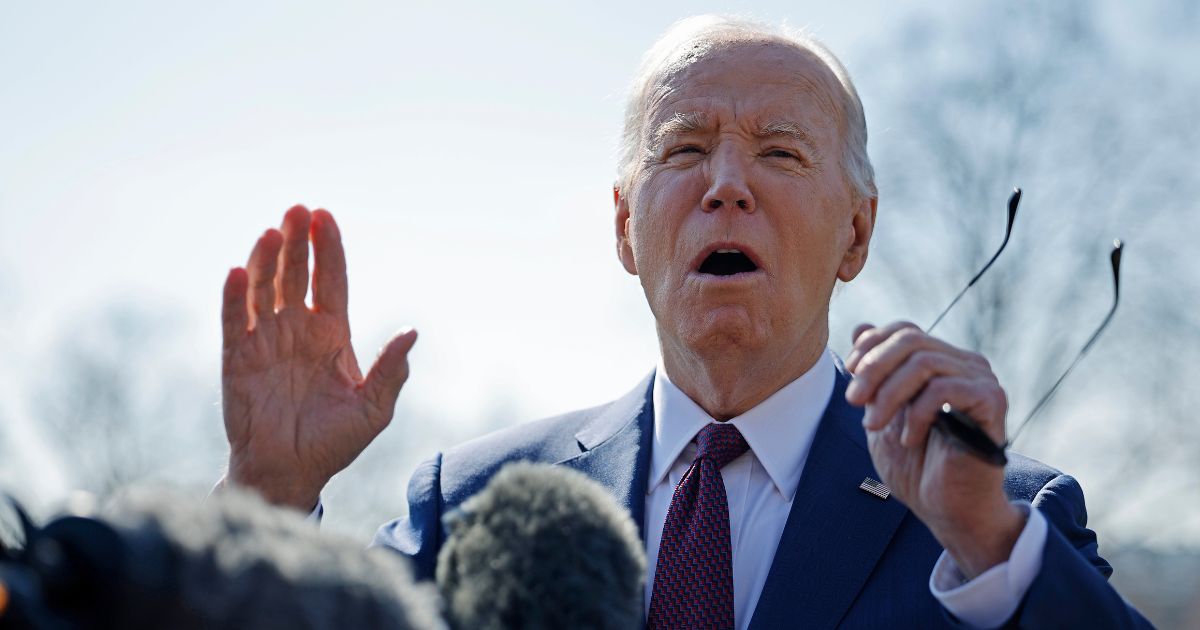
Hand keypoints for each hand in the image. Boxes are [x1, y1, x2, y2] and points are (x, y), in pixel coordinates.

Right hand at [220, 205, 416, 509]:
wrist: (292, 473)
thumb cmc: (335, 442)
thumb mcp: (374, 408)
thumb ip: (390, 370)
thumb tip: (412, 331)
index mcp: (331, 334)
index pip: (330, 281)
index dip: (328, 249)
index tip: (326, 216)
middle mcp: (297, 330)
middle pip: (294, 274)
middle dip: (296, 241)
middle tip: (297, 209)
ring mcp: (266, 341)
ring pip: (263, 288)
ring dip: (265, 259)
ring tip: (271, 231)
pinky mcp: (237, 359)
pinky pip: (234, 321)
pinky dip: (235, 296)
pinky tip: (238, 271)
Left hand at [844, 322, 1022, 578]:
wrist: (947, 509)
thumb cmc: (916, 465)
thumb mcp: (882, 412)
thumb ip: (875, 372)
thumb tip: (861, 326)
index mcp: (941, 362)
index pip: (905, 330)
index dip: (872, 345)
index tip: (850, 375)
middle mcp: (965, 363)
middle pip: (911, 340)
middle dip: (873, 369)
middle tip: (853, 401)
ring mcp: (981, 380)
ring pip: (924, 362)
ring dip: (889, 394)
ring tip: (874, 425)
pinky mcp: (992, 401)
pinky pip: (945, 389)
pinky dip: (917, 413)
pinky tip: (910, 438)